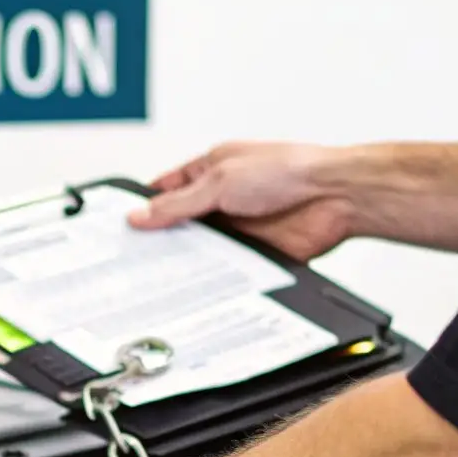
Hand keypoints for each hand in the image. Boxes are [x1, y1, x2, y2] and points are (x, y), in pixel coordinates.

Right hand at [130, 141, 358, 260]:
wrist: (334, 196)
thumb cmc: (287, 169)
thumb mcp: (219, 182)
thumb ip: (178, 204)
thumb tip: (141, 215)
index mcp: (211, 171)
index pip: (167, 190)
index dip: (145, 206)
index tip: (123, 225)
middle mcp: (224, 199)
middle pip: (183, 224)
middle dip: (164, 238)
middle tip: (135, 258)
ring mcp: (240, 227)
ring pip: (205, 249)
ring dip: (191, 259)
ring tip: (161, 277)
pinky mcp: (257, 252)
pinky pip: (230, 268)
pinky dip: (217, 276)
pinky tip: (200, 287)